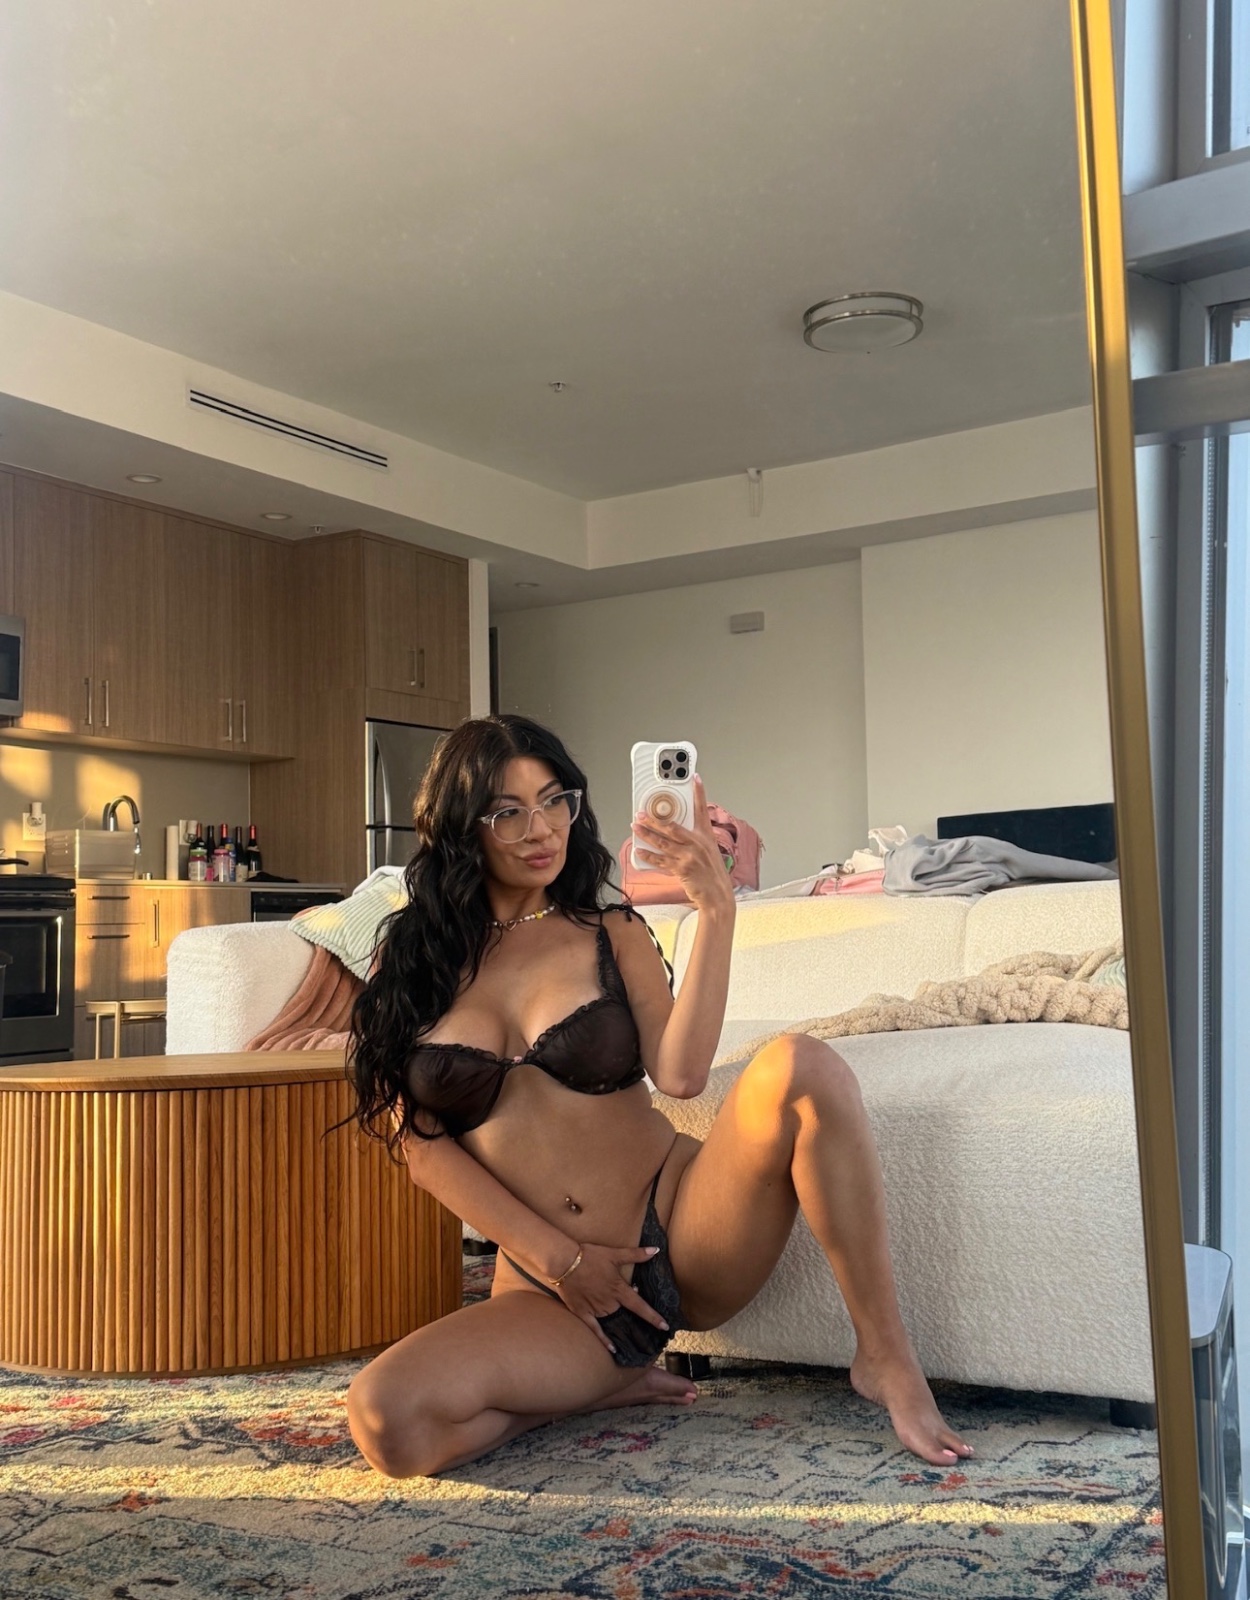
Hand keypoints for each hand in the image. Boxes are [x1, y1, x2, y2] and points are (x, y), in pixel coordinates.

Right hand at [552, 1241, 669, 1354]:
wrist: (564, 1262)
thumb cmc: (590, 1256)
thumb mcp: (614, 1254)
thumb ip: (636, 1254)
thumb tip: (655, 1250)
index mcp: (619, 1289)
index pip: (640, 1306)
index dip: (653, 1317)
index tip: (665, 1326)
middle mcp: (609, 1302)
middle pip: (625, 1312)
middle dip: (630, 1311)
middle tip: (629, 1304)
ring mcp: (596, 1309)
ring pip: (612, 1319)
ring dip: (618, 1320)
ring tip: (619, 1315)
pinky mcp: (583, 1313)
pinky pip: (595, 1330)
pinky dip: (604, 1339)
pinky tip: (612, 1348)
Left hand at [632, 774, 735, 914]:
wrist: (718, 894)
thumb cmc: (713, 874)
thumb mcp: (709, 851)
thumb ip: (694, 840)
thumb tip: (675, 832)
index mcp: (706, 836)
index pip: (702, 810)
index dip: (699, 792)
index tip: (695, 778)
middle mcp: (697, 843)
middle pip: (672, 826)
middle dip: (654, 819)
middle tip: (641, 813)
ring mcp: (689, 856)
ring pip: (662, 842)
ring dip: (646, 834)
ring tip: (635, 828)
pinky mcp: (681, 868)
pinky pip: (660, 860)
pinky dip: (648, 855)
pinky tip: (639, 851)